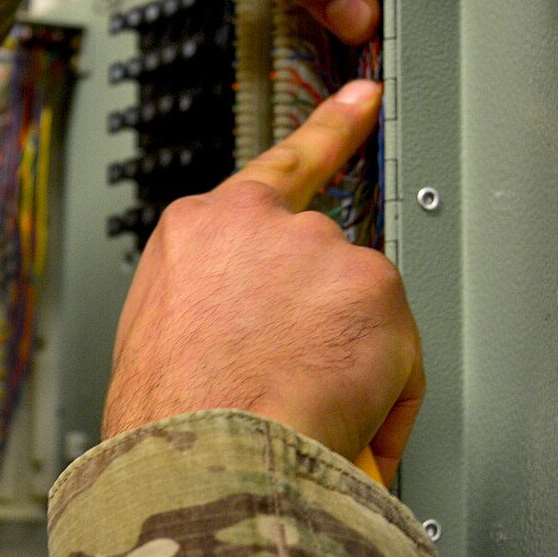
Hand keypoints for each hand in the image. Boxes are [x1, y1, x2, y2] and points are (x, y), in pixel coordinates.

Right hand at [100, 80, 420, 484]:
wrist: (201, 456)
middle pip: (323, 256)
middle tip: (298, 371)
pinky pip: (400, 352)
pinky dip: (384, 393)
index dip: (329, 131)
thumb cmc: (169, 419)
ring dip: (351, 355)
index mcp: (198, 230)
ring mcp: (321, 249)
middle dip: (323, 312)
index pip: (276, 168)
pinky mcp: (373, 288)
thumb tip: (243, 333)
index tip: (360, 100)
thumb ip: (209, 300)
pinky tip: (340, 416)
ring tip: (304, 406)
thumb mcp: (156, 336)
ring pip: (363, 306)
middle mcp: (261, 223)